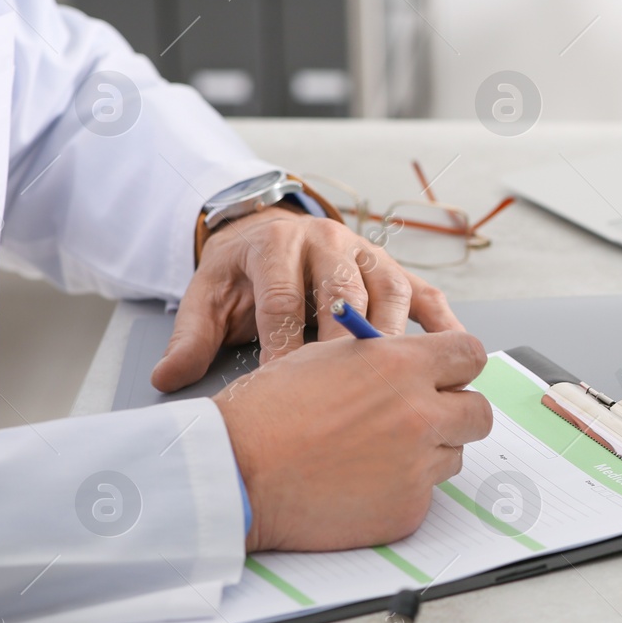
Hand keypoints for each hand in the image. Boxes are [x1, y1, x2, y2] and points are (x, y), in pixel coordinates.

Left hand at [152, 207, 462, 392]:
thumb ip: (191, 337)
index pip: (283, 297)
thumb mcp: (207, 298)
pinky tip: (453, 353)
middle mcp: (327, 241)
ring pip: (390, 289)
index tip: (285, 385)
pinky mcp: (395, 268)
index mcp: (276, 245)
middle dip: (346, 340)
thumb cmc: (242, 276)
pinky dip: (443, 323)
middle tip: (349, 387)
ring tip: (398, 378)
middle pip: (343, 290)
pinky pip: (426, 294)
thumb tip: (168, 378)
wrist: (266, 236)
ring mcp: (367, 253)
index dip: (285, 343)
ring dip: (396, 335)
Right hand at [214, 331, 492, 550]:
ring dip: (427, 453)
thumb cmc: (268, 414)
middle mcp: (419, 415)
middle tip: (423, 420)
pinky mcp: (407, 510)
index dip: (459, 367)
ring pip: (452, 455)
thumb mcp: (328, 357)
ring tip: (373, 453)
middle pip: (478, 412)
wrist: (236, 473)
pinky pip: (425, 495)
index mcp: (402, 366)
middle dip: (456, 414)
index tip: (448, 376)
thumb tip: (417, 363)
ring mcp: (417, 466)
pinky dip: (400, 491)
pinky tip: (360, 485)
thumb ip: (385, 358)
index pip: (472, 355)